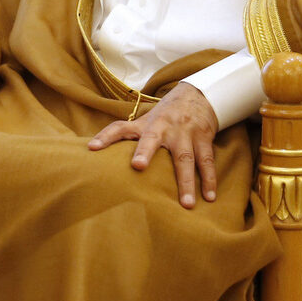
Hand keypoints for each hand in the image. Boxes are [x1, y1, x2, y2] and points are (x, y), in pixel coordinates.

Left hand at [88, 82, 218, 208]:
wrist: (196, 96)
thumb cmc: (164, 116)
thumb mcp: (145, 121)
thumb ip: (128, 136)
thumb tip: (98, 157)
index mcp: (145, 124)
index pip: (119, 128)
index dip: (105, 137)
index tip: (92, 148)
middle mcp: (163, 127)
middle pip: (152, 139)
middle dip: (145, 152)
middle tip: (138, 166)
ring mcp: (184, 133)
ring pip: (185, 158)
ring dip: (186, 182)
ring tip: (187, 204)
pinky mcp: (203, 139)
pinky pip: (206, 162)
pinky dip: (209, 180)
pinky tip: (209, 197)